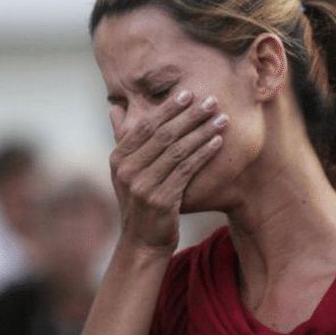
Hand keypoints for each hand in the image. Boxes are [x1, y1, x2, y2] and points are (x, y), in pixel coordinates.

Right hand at [108, 89, 228, 253]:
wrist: (142, 241)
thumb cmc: (139, 200)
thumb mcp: (124, 171)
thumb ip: (122, 138)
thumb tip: (114, 106)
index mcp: (118, 158)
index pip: (145, 126)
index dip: (167, 108)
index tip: (188, 93)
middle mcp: (127, 171)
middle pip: (163, 135)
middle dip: (189, 115)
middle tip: (211, 100)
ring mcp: (142, 186)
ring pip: (178, 151)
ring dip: (202, 132)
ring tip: (221, 119)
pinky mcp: (161, 200)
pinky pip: (187, 170)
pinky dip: (203, 153)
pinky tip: (218, 142)